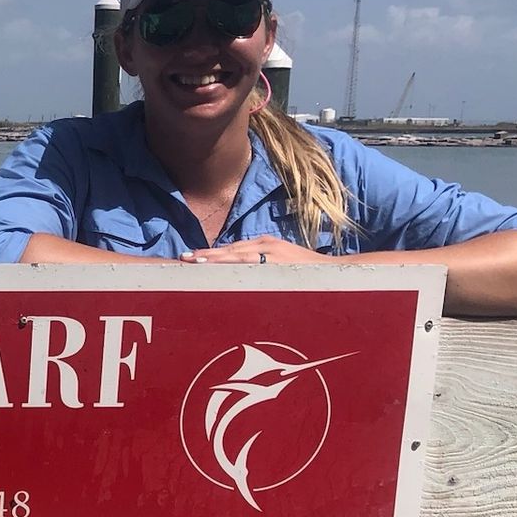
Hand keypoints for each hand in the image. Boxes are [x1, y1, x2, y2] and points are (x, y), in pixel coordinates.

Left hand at [181, 236, 326, 265]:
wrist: (334, 272)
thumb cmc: (305, 271)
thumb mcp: (280, 262)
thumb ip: (260, 264)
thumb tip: (240, 271)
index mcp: (264, 244)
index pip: (231, 249)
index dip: (210, 254)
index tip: (190, 258)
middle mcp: (265, 245)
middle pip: (229, 250)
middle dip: (205, 255)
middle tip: (183, 259)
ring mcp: (272, 253)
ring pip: (236, 256)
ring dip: (214, 259)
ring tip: (194, 262)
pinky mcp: (279, 263)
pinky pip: (252, 265)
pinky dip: (235, 266)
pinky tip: (221, 270)